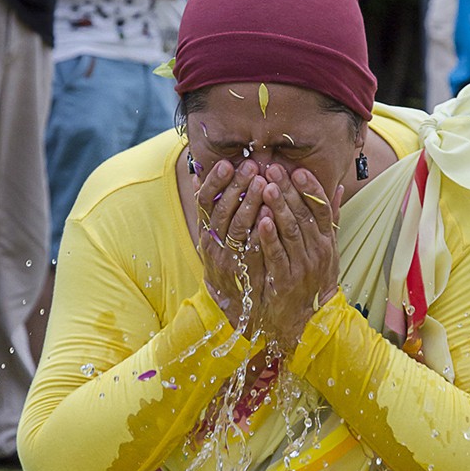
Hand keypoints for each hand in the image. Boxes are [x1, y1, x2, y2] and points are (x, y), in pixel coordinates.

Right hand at [195, 159, 268, 335]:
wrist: (236, 306)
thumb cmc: (228, 262)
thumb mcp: (214, 236)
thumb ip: (210, 207)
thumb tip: (198, 173)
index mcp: (206, 232)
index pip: (204, 203)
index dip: (214, 183)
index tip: (226, 164)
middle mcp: (214, 245)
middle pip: (222, 212)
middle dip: (236, 188)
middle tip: (252, 167)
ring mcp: (230, 261)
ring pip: (237, 229)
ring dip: (250, 204)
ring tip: (264, 183)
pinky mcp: (247, 274)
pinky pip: (253, 250)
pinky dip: (261, 232)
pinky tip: (271, 214)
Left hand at [253, 164, 341, 350]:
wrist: (309, 318)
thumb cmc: (315, 279)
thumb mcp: (328, 248)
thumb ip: (331, 217)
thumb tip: (339, 187)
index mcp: (326, 240)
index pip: (321, 208)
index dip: (310, 188)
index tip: (297, 170)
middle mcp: (318, 250)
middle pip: (304, 215)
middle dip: (288, 190)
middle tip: (273, 168)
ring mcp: (303, 265)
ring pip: (291, 231)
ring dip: (279, 208)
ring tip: (267, 187)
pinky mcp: (286, 280)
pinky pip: (278, 255)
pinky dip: (270, 237)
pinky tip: (262, 220)